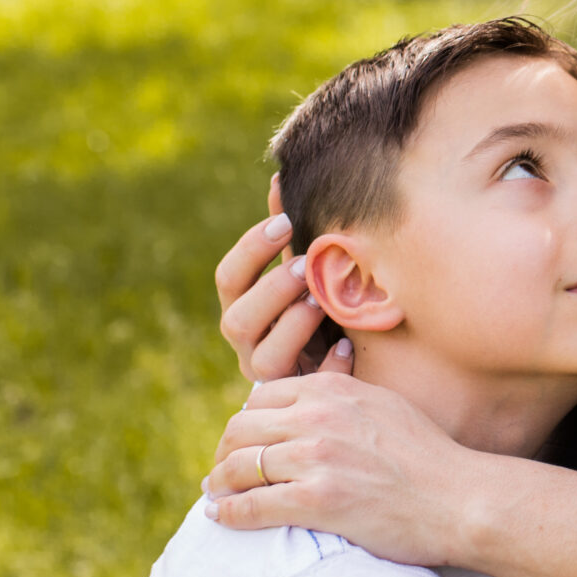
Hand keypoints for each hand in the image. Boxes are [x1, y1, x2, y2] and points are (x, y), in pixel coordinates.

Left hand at [204, 372, 458, 562]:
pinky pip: (252, 506)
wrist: (460, 499)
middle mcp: (318, 417)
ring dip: (219, 484)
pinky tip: (221, 517)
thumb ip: (343, 393)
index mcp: (333, 390)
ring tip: (215, 495)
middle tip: (220, 473)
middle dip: (223, 453)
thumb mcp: (384, 403)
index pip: (260, 397)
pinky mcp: (316, 501)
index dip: (244, 423)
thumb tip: (313, 391)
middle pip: (240, 429)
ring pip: (238, 467)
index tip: (241, 443)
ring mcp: (316, 458)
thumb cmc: (428, 457)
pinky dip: (229, 513)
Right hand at [215, 174, 336, 381]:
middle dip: (271, 289)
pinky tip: (348, 346)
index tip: (285, 221)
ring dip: (293, 325)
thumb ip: (287, 236)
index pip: (228, 279)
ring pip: (264, 358)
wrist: (344, 369)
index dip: (251, 249)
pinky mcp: (298, 398)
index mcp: (243, 308)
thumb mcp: (303, 272)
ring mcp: (271, 377)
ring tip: (323, 302)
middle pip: (236, 320)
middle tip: (306, 265)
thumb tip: (279, 177)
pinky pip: (306, 389)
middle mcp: (249, 345)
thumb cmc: (319, 309)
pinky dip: (328, 367)